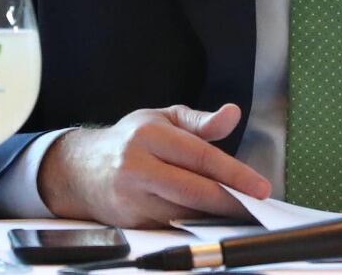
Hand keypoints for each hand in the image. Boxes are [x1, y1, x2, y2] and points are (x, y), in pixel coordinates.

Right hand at [37, 103, 270, 227]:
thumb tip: (232, 114)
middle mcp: (137, 168)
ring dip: (217, 217)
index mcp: (149, 136)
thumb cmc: (131, 139)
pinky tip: (214, 222)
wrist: (80, 170)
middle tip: (258, 207)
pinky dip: (196, 226)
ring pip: (184, 214)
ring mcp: (131, 199)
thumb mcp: (163, 119)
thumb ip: (201, 121)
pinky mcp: (130, 224)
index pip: (200, 157)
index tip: (260, 186)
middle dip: (231, 202)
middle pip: (194, 191)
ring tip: (242, 213)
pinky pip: (172, 228)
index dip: (234, 173)